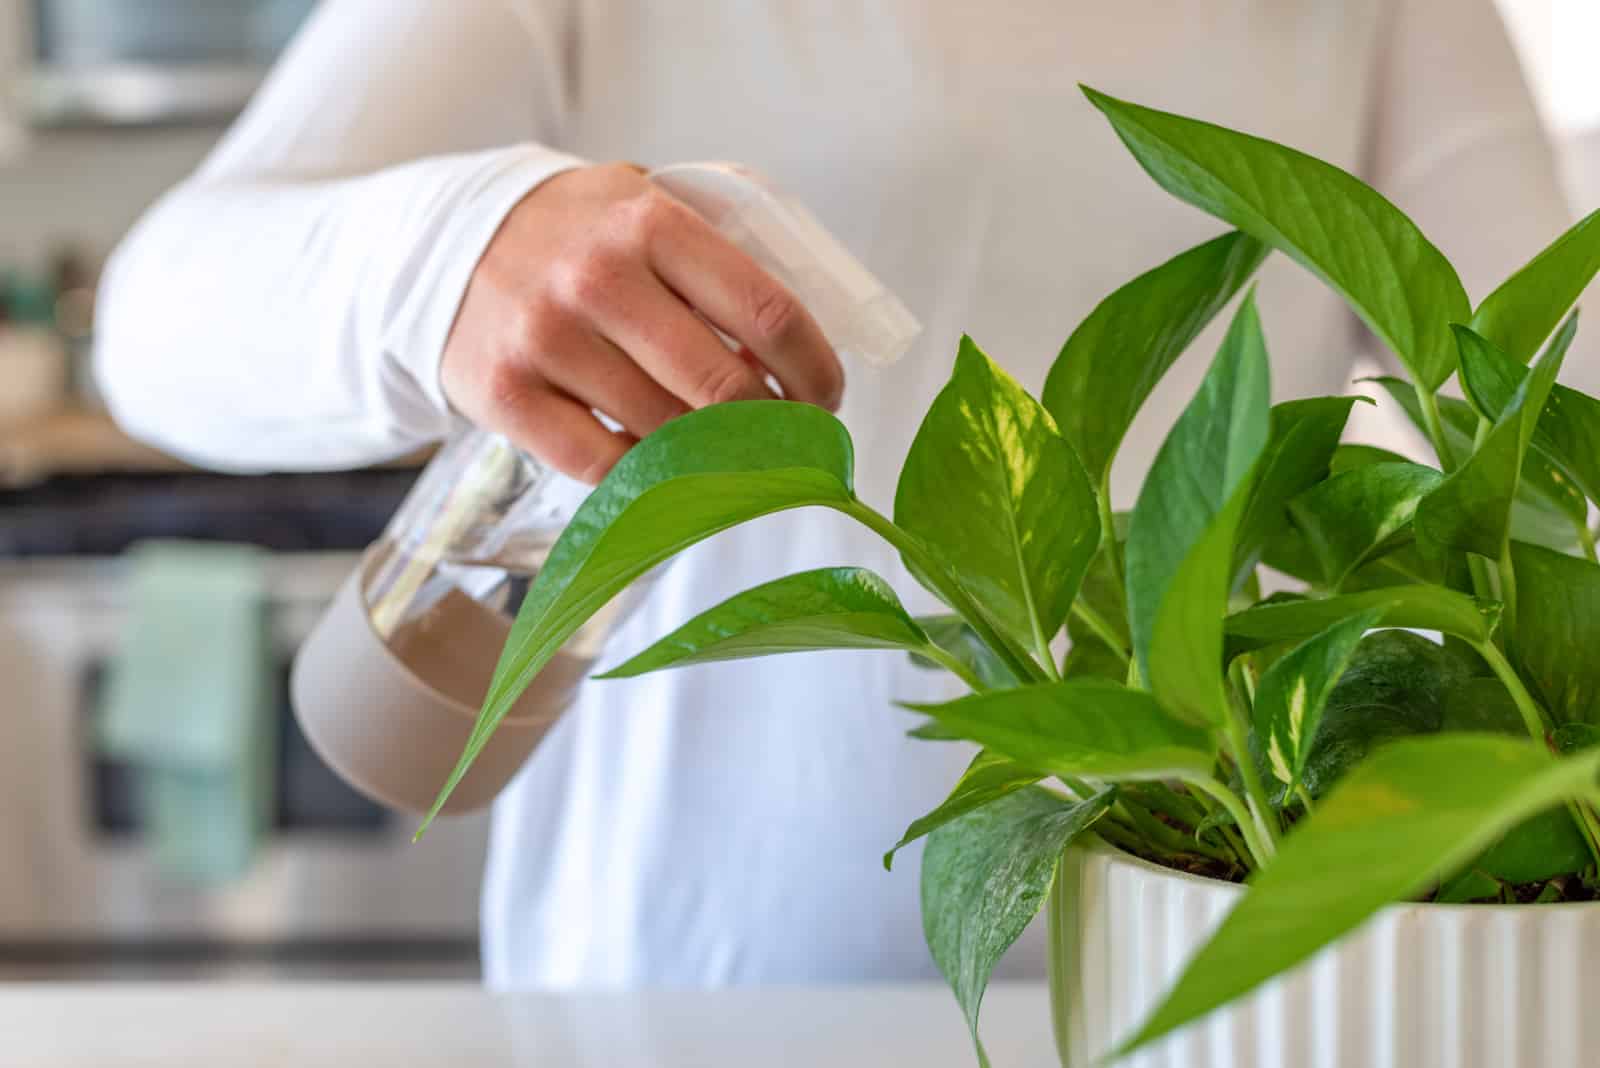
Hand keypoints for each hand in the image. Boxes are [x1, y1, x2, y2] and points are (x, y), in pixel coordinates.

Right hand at [441, 162, 842, 482]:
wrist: (445, 246)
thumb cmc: (576, 234)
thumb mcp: (645, 201)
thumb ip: (722, 244)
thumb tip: (806, 334)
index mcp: (650, 222)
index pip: (768, 312)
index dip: (815, 370)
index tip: (827, 396)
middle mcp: (597, 280)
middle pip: (725, 390)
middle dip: (778, 429)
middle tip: (793, 440)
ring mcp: (546, 341)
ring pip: (669, 437)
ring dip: (718, 458)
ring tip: (736, 455)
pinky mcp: (506, 397)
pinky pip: (607, 467)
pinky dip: (649, 477)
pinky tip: (667, 463)